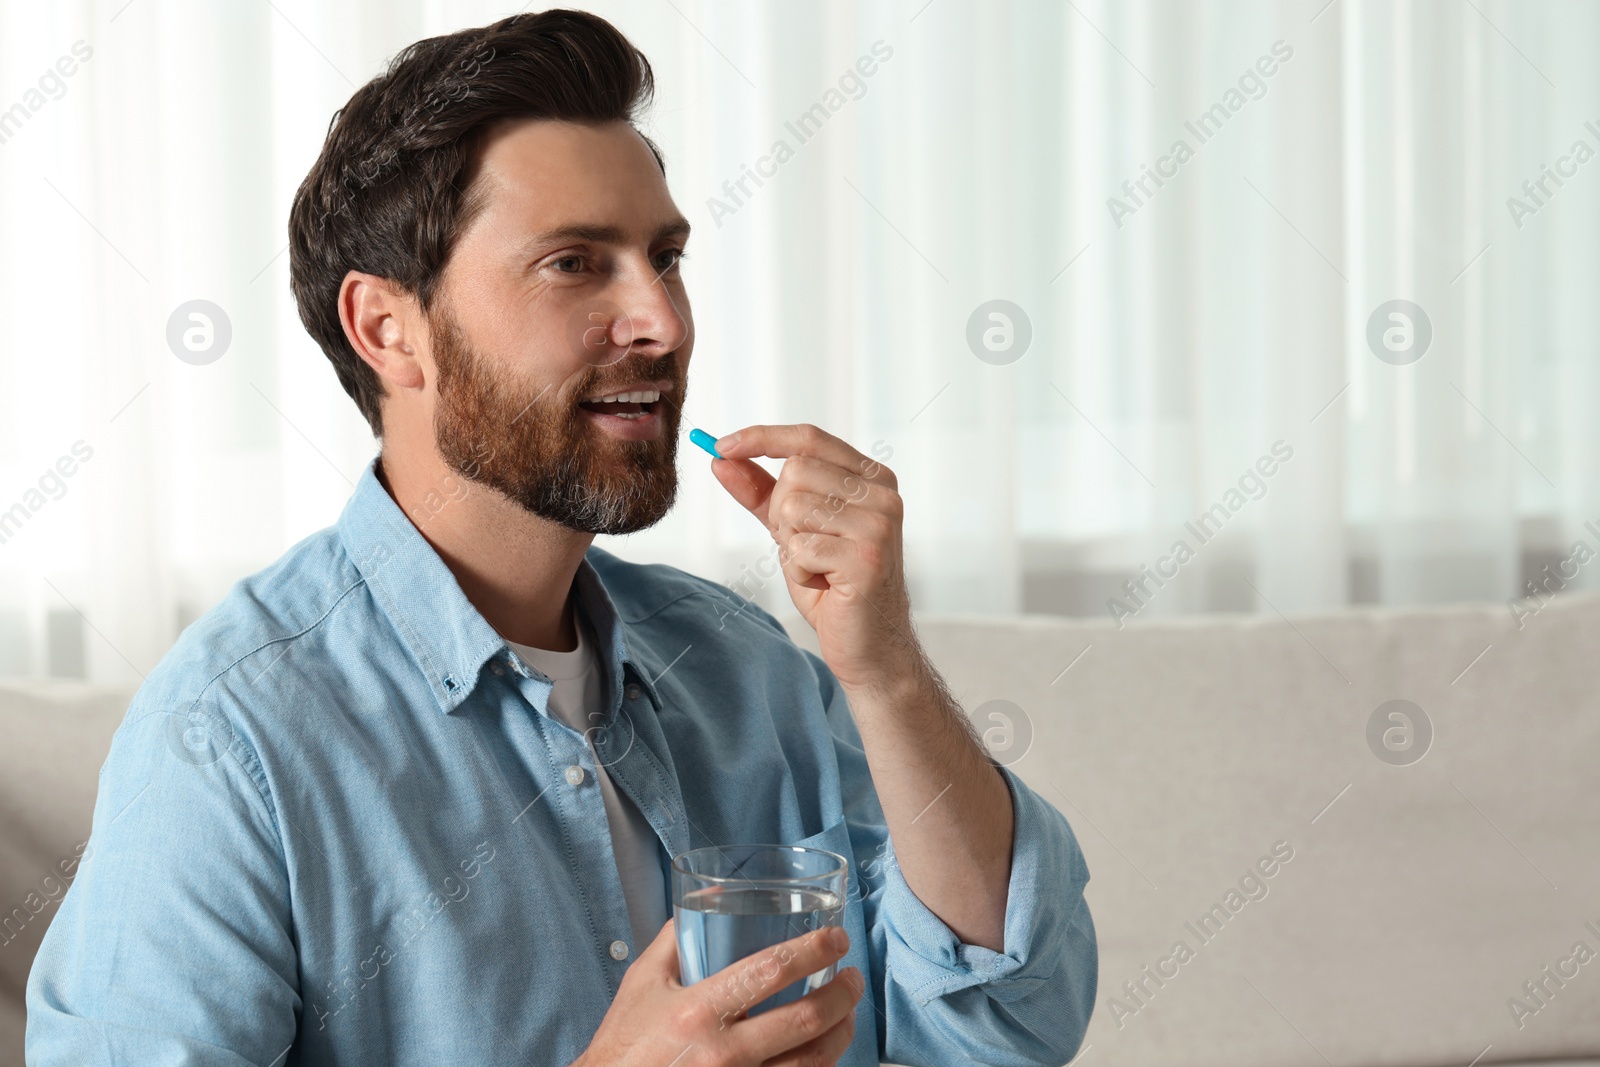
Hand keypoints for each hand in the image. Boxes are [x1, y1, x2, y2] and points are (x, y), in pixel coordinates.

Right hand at [574, 918, 862, 1066]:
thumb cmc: (625, 1042)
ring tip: (847, 1014)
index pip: (771, 971)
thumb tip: (711, 895)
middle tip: (852, 977)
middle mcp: (723, 1052)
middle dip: (843, 994)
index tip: (836, 939)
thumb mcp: (643, 982)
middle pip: (806, 1020)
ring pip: (812, 1062)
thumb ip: (677, 938)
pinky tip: (821, 1053)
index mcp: (698, 1010)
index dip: (813, 950)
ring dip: (841, 1034)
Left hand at [710, 424, 917, 690]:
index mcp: (871, 477)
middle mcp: (882, 493)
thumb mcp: (791, 530)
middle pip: (795, 472)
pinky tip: (824, 584)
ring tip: (818, 567)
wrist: (867, 643)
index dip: (761, 437)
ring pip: (794, 508)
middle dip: (780, 513)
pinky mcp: (867, 556)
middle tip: (804, 547)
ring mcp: (879, 523)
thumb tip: (721, 459)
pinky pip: (800, 547)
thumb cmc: (832, 585)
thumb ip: (760, 493)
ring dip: (791, 545)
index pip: (809, 438)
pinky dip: (799, 570)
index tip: (720, 445)